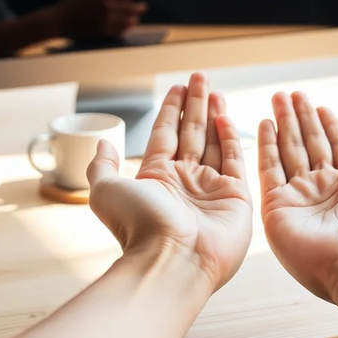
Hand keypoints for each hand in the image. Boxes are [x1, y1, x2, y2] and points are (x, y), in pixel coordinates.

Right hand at [52, 0, 146, 39]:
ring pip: (127, 20)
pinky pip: (120, 30)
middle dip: (139, 7)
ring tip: (136, 17)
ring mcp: (105, 20)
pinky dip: (126, 28)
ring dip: (134, 18)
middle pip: (130, 7)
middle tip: (143, 6)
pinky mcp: (103, 31)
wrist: (60, 20)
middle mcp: (106, 6)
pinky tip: (128, 26)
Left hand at [86, 73, 251, 289]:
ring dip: (213, 115)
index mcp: (156, 178)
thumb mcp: (106, 190)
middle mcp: (184, 181)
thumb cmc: (138, 226)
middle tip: (199, 77)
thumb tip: (102, 141)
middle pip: (191, 133)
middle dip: (194, 104)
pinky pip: (234, 160)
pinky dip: (230, 137)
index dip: (170, 110)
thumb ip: (102, 165)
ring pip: (213, 142)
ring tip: (214, 90)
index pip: (165, 134)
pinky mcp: (235, 197)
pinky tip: (225, 117)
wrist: (172, 259)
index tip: (176, 88)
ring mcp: (210, 189)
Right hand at [258, 92, 337, 301]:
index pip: (336, 145)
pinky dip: (265, 146)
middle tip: (290, 93)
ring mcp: (299, 198)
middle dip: (300, 117)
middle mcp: (323, 190)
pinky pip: (268, 170)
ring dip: (283, 123)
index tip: (319, 105)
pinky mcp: (277, 208)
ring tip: (278, 98)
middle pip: (308, 144)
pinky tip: (265, 124)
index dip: (327, 125)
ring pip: (288, 151)